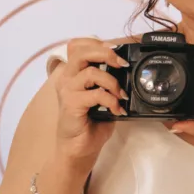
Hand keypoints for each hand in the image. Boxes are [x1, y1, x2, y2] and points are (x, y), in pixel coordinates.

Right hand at [52, 37, 128, 171]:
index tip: (117, 50)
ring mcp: (67, 91)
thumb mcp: (102, 97)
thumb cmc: (91, 124)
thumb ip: (108, 81)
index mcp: (72, 73)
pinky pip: (96, 94)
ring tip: (121, 95)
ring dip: (113, 82)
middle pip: (81, 51)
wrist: (79, 149)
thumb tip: (127, 71)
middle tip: (123, 64)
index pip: (77, 45)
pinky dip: (112, 100)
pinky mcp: (71, 104)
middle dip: (106, 53)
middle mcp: (67, 79)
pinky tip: (117, 110)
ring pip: (91, 72)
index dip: (97, 43)